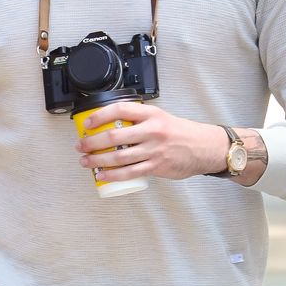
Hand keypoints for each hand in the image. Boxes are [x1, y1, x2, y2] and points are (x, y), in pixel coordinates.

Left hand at [75, 102, 228, 182]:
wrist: (203, 147)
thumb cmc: (179, 133)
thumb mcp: (160, 117)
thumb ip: (139, 119)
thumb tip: (112, 123)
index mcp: (151, 114)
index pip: (120, 110)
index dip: (100, 116)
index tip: (87, 123)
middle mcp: (152, 130)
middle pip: (114, 136)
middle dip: (92, 142)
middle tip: (81, 145)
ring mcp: (154, 149)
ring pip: (119, 157)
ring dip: (98, 160)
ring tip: (86, 161)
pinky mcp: (156, 166)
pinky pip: (130, 172)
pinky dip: (113, 175)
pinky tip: (102, 175)